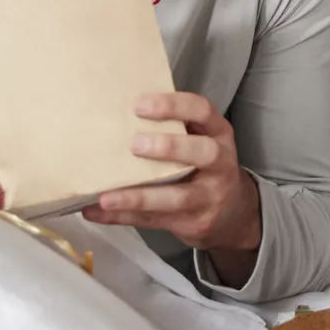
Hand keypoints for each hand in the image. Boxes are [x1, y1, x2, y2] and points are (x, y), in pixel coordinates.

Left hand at [82, 92, 264, 284]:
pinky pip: (155, 221)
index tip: (138, 106)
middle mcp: (220, 164)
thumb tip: (114, 113)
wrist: (233, 214)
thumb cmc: (204, 166)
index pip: (202, 111)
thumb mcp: (200, 141)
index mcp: (218, 134)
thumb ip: (173, 128)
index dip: (173, 106)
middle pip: (203, 152)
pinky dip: (123, 216)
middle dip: (169, 147)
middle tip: (134, 145)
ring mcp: (209, 197)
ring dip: (139, 197)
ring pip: (177, 198)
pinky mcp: (194, 224)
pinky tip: (96, 211)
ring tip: (106, 197)